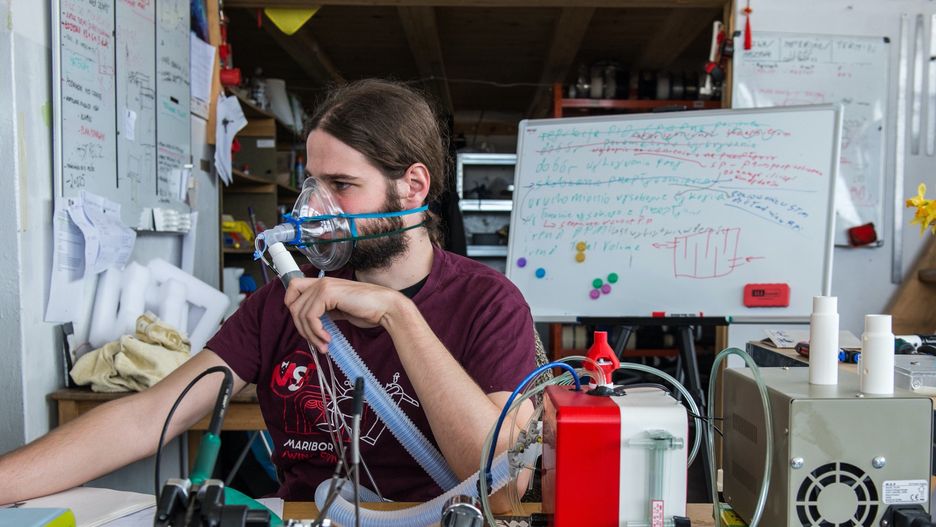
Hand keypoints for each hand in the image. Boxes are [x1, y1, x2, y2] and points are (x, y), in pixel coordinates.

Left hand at [284, 277, 406, 350]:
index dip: (292, 307)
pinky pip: (311, 316)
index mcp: (322, 284)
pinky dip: (316, 331)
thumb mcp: (338, 310)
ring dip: (311, 334)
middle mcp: (320, 282)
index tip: (304, 326)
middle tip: (316, 342)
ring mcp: (323, 286)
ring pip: (301, 313)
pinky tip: (328, 338)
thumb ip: (323, 312)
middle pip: (293, 304)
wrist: (385, 307)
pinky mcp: (328, 293)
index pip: (293, 290)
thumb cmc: (367, 310)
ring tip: (324, 345)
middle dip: (302, 328)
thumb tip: (309, 325)